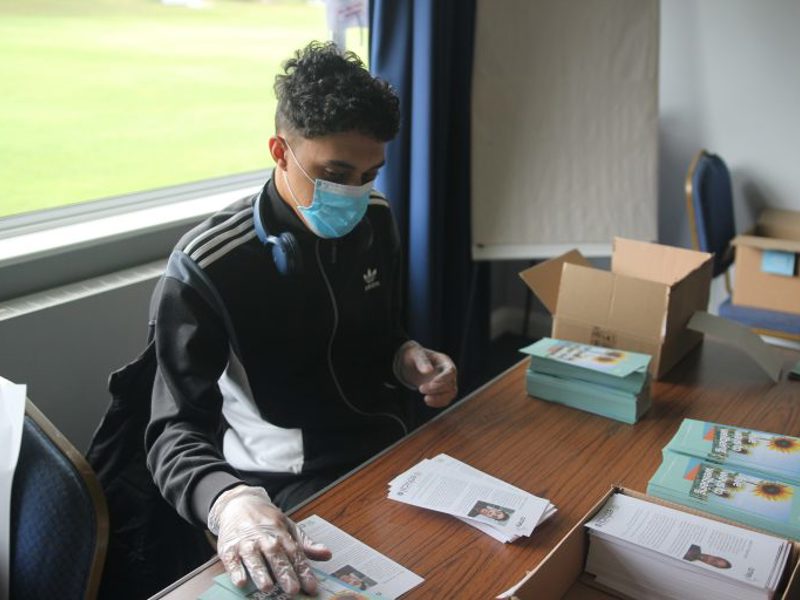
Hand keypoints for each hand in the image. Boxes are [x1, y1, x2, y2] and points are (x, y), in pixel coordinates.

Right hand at [208, 485, 331, 594]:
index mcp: (281, 534)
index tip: (312, 587)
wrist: (239, 503)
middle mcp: (264, 538)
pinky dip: (236, 571)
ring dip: (260, 573)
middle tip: (292, 590)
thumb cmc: (266, 520)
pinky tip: (241, 582)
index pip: (295, 554)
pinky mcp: (229, 548)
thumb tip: (327, 554)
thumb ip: (306, 544)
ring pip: (254, 558)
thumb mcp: (288, 527)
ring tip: (267, 587)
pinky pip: (232, 561)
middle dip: (284, 573)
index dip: (304, 571)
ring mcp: (246, 543)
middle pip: (276, 556)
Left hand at [395, 341, 457, 407]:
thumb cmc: (414, 356)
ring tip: (425, 399)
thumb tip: (428, 371)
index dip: (443, 379)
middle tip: (421, 388)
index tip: (432, 382)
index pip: (451, 371)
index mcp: (445, 361)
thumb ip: (422, 361)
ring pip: (451, 394)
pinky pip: (445, 400)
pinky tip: (427, 400)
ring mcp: (446, 383)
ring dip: (439, 399)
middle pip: (451, 384)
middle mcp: (448, 373)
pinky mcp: (441, 391)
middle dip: (437, 389)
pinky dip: (437, 403)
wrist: (410, 363)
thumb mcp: (416, 354)